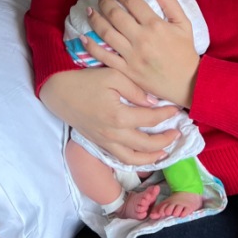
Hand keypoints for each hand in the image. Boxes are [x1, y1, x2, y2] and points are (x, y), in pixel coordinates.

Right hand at [40, 68, 180, 166]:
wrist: (59, 92)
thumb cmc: (86, 81)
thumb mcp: (113, 76)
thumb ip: (135, 90)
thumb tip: (152, 103)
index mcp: (118, 116)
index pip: (150, 119)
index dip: (167, 115)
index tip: (176, 109)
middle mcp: (113, 134)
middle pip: (147, 144)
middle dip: (166, 140)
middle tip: (178, 133)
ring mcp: (105, 142)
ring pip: (134, 159)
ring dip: (153, 157)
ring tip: (166, 151)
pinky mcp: (100, 144)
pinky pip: (121, 159)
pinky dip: (136, 161)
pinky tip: (145, 155)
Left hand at [83, 0, 199, 106]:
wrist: (187, 83)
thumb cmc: (185, 52)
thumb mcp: (184, 24)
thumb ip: (171, 4)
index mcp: (155, 25)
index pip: (132, 2)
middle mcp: (141, 38)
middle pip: (116, 15)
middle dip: (105, 2)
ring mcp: (132, 55)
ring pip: (107, 33)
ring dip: (95, 19)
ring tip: (90, 11)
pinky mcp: (126, 70)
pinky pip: (105, 56)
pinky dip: (91, 46)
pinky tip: (83, 37)